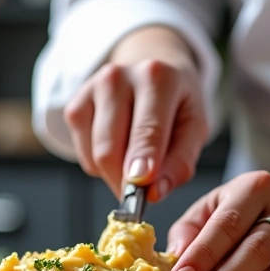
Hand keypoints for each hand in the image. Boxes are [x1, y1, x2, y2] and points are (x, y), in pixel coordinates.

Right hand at [63, 26, 208, 200]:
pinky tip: (119, 150)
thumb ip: (180, 162)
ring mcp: (92, 90)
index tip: (142, 188)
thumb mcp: (194, 128)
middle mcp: (119, 77)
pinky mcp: (74, 106)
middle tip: (141, 195)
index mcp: (158, 78)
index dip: (143, 160)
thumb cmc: (176, 104)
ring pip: (95, 154)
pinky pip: (84, 154)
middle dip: (125, 181)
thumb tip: (154, 193)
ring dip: (115, 175)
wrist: (152, 76)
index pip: (147, 128)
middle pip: (110, 148)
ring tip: (136, 164)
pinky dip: (101, 165)